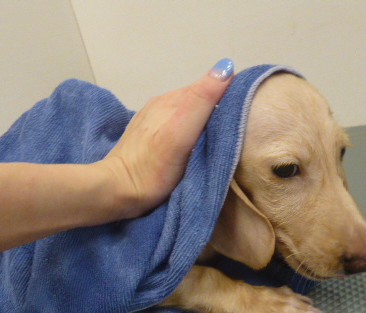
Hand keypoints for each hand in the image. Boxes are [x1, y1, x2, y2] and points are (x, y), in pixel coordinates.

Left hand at [100, 58, 233, 218]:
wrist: (116, 192)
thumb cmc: (151, 167)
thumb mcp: (180, 133)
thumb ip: (201, 101)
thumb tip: (226, 67)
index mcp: (171, 100)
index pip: (209, 88)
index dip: (230, 98)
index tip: (249, 114)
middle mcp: (161, 105)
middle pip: (200, 102)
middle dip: (219, 112)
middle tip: (239, 132)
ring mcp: (153, 122)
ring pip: (189, 116)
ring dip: (205, 125)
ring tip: (221, 142)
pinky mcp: (149, 140)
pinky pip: (178, 129)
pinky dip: (191, 135)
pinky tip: (197, 149)